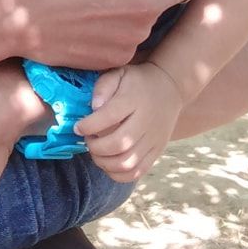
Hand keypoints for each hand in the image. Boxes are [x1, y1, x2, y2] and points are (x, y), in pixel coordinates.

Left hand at [78, 59, 186, 186]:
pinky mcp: (157, 152)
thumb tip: (94, 107)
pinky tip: (108, 164)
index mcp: (134, 100)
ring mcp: (153, 140)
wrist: (170, 88)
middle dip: (95, 147)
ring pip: (127, 163)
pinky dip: (118, 175)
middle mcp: (146, 122)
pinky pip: (137, 173)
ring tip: (97, 152)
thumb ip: (103, 87)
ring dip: (104, 163)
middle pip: (119, 144)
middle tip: (88, 140)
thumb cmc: (137, 82)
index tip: (77, 127)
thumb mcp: (119, 73)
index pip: (109, 117)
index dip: (88, 126)